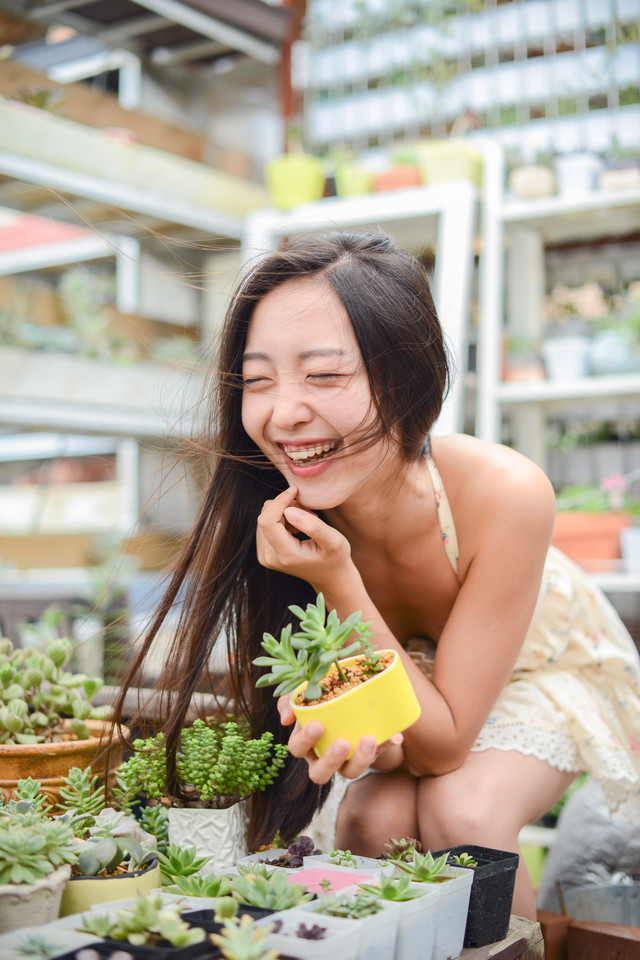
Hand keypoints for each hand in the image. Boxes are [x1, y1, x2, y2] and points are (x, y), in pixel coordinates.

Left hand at [256, 486, 352, 591]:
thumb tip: (288, 511)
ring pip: (265, 518)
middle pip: (265, 516)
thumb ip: (313, 526)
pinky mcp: (264, 552)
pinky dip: (281, 519)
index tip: (295, 490)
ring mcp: (265, 556)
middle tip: (309, 512)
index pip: (267, 521)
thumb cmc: (336, 558)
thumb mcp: (334, 541)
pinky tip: (296, 528)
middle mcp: (269, 558)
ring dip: (285, 512)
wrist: (331, 578)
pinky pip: (266, 524)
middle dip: (286, 506)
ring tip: (306, 521)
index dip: (279, 501)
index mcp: (286, 555)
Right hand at [278, 695, 403, 784]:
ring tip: (369, 739)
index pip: (297, 748)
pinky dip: (387, 744)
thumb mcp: (304, 690)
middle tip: (343, 742)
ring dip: (360, 760)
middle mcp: (322, 757)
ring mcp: (346, 760)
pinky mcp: (368, 755)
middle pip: (320, 773)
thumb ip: (291, 699)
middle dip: (331, 761)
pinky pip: (378, 756)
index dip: (305, 740)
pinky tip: (395, 735)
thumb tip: (285, 719)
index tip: (319, 725)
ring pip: (350, 773)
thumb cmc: (320, 693)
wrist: (351, 693)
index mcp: (305, 742)